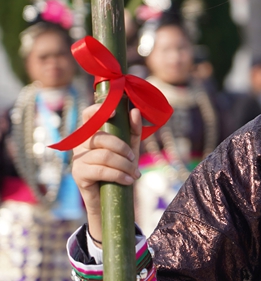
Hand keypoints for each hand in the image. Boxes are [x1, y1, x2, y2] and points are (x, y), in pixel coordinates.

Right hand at [71, 104, 142, 244]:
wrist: (111, 197)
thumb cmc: (120, 167)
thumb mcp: (130, 147)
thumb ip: (133, 130)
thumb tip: (135, 111)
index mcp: (92, 132)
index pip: (89, 115)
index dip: (99, 110)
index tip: (114, 113)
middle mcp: (81, 143)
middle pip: (101, 137)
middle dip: (123, 148)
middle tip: (134, 158)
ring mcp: (77, 159)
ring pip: (104, 155)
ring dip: (124, 165)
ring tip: (134, 173)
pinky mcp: (78, 174)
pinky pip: (101, 171)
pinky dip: (119, 175)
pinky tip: (128, 180)